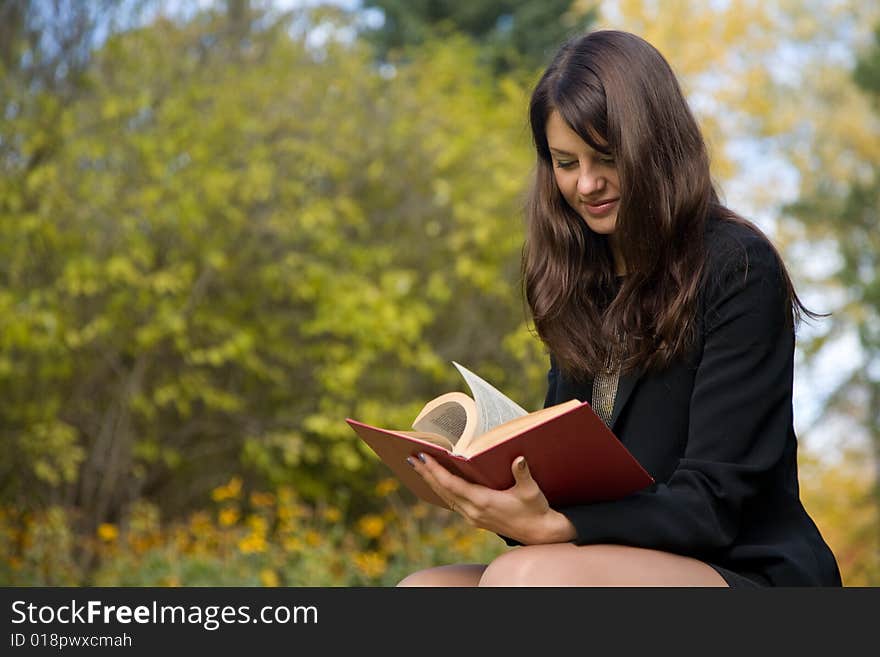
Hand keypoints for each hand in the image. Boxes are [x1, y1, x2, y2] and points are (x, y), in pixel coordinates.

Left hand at [406, 452, 575, 544]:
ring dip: (431, 482)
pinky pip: (453, 502)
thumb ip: (523, 474)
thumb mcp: (532, 491)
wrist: (540, 533)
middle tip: (411, 457)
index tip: (422, 457)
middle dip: (426, 473)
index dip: (435, 471)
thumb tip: (519, 459)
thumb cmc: (536, 509)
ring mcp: (473, 517)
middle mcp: (474, 511)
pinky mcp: (475, 519)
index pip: (452, 484)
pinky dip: (442, 490)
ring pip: (445, 497)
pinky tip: (436, 482)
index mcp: (483, 502)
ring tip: (418, 466)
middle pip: (443, 490)